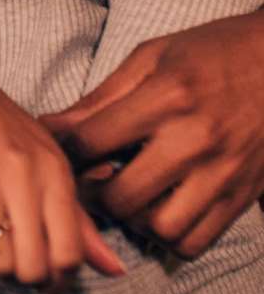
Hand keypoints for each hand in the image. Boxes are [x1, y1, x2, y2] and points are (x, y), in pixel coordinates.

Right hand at [0, 50, 124, 286]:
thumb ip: (77, 215)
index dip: (55, 279)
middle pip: (32, 267)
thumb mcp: (42, 156)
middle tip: (9, 263)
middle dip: (20, 278)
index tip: (40, 273)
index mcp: (52, 167)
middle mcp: (21, 171)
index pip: (69, 254)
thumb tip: (115, 271)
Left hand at [42, 12, 263, 257]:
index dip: (63, 151)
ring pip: (161, 229)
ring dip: (135, 221)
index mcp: (167, 96)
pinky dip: (171, 235)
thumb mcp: (151, 57)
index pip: (93, 141)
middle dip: (95, 195)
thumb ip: (101, 97)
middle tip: (91, 180)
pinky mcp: (243, 195)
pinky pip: (197, 242)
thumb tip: (52, 126)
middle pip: (122, 197)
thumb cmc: (211, 51)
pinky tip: (162, 208)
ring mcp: (223, 172)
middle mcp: (195, 139)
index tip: (59, 151)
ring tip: (130, 196)